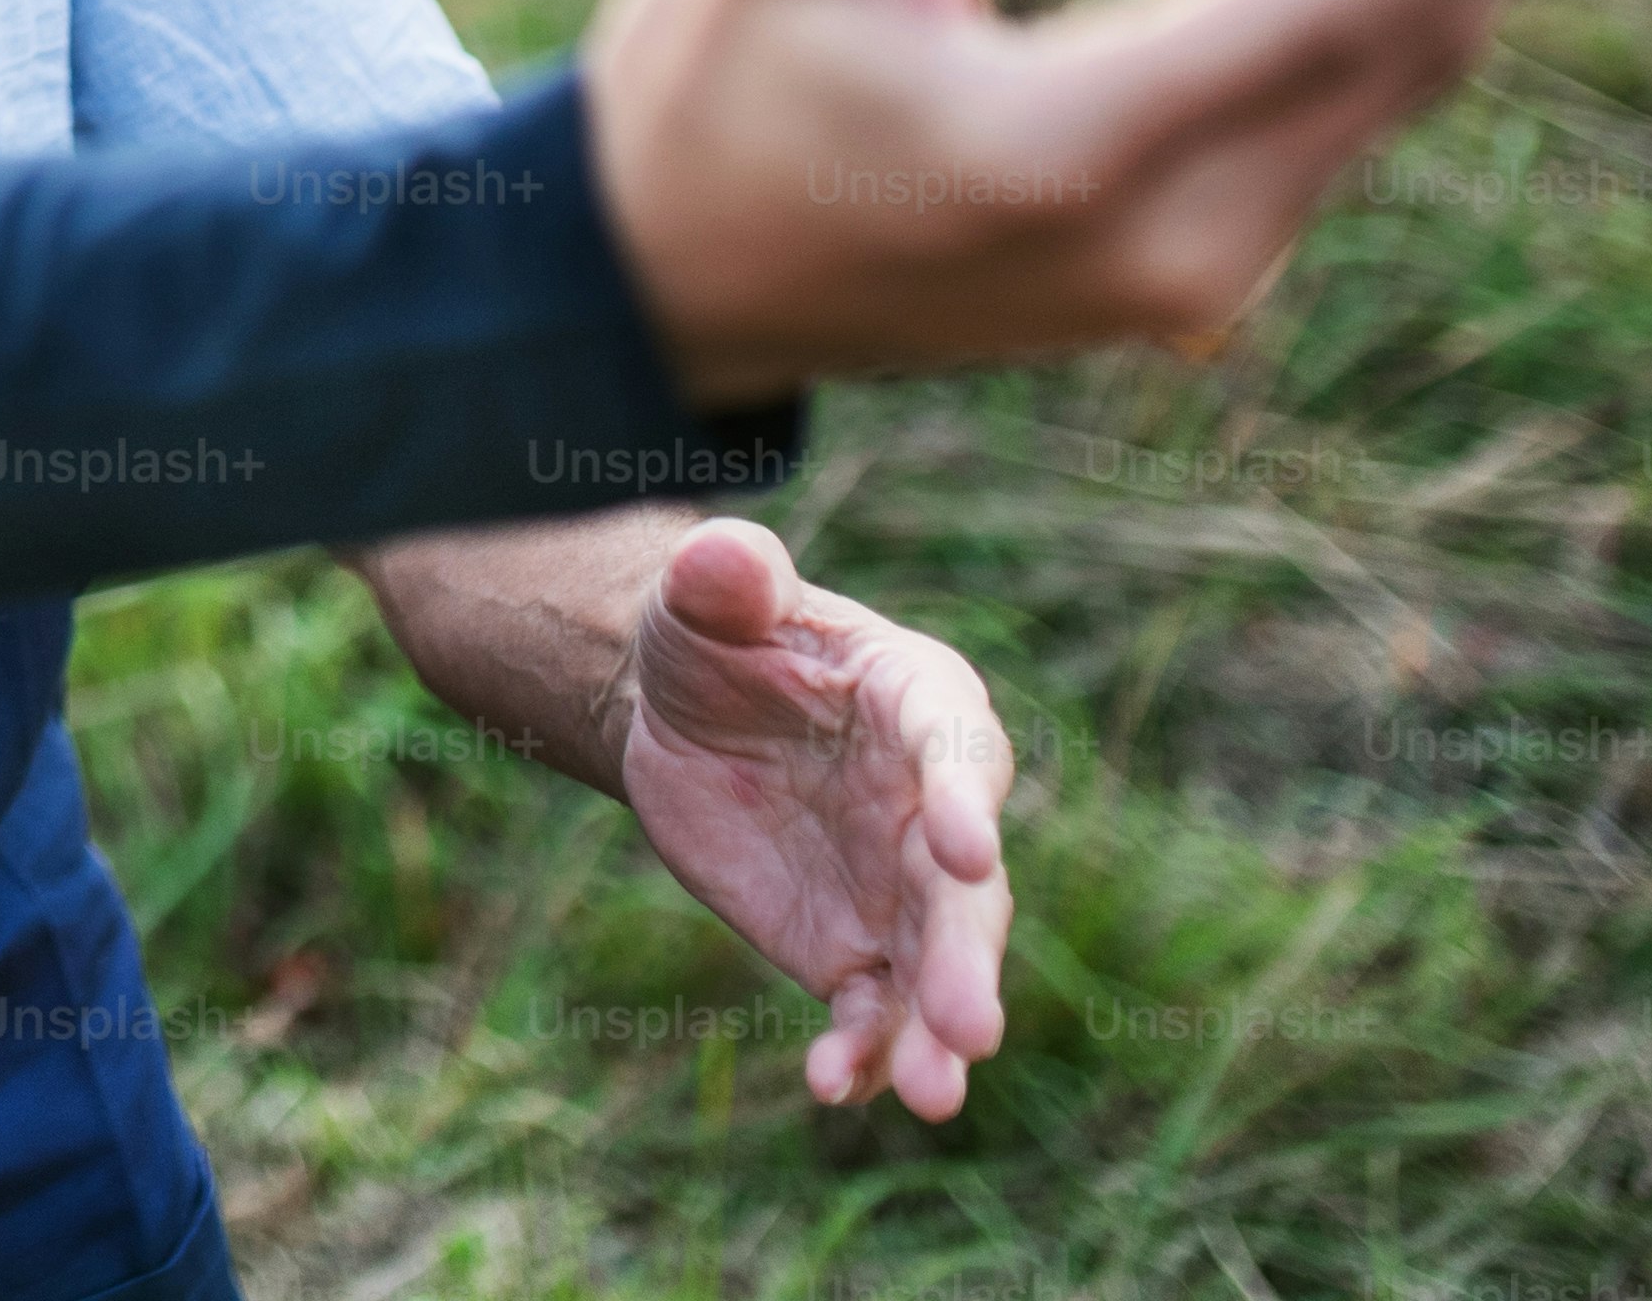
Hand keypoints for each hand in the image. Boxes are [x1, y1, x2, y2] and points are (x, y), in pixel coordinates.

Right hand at [580, 0, 1632, 402]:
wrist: (659, 284)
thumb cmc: (705, 70)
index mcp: (1073, 147)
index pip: (1344, 6)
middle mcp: (1170, 244)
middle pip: (1404, 51)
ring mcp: (1187, 288)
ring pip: (1369, 90)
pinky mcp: (1183, 291)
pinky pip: (1312, 127)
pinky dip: (1307, 9)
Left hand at [609, 518, 1012, 1117]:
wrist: (680, 710)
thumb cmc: (715, 633)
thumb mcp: (708, 595)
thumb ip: (727, 577)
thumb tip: (723, 554)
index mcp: (921, 705)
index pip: (958, 755)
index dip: (967, 800)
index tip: (963, 849)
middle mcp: (933, 808)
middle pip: (964, 892)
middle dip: (968, 958)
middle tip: (971, 1029)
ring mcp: (899, 889)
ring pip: (933, 970)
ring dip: (935, 1035)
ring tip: (930, 1098)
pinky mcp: (850, 946)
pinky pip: (868, 1010)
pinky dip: (859, 1051)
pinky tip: (834, 1088)